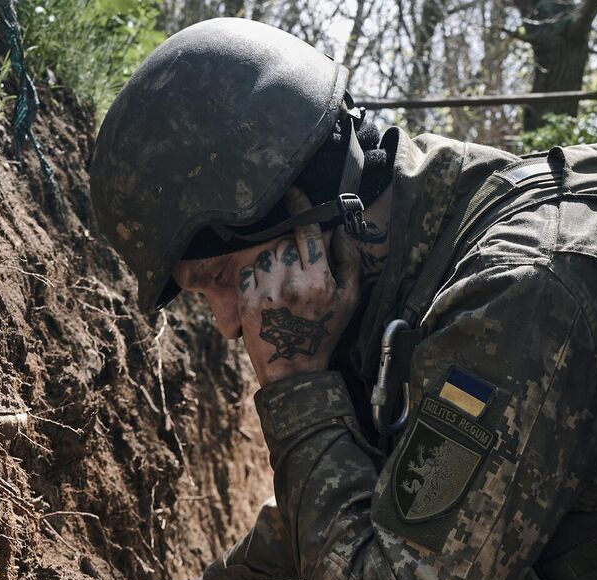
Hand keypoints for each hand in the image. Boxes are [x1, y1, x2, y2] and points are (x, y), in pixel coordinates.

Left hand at [238, 188, 362, 384]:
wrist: (294, 370)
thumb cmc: (324, 333)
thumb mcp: (349, 300)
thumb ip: (349, 262)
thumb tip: (339, 231)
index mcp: (319, 280)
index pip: (307, 231)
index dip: (300, 207)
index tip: (293, 191)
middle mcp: (292, 283)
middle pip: (285, 242)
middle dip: (290, 248)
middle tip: (296, 269)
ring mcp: (267, 291)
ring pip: (265, 253)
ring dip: (273, 261)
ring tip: (282, 282)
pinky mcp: (247, 301)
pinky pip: (247, 269)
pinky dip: (255, 273)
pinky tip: (266, 288)